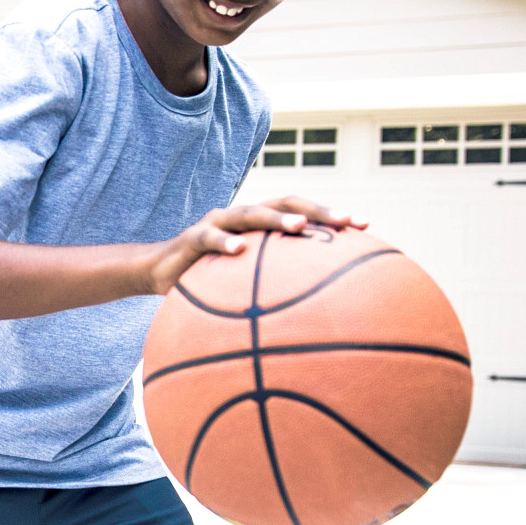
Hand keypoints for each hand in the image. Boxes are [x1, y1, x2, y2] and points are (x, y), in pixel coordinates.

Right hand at [141, 196, 363, 294]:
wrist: (158, 272)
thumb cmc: (210, 281)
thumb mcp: (245, 284)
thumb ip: (275, 289)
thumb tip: (319, 321)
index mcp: (262, 224)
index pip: (303, 211)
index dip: (332, 215)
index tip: (367, 225)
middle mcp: (244, 216)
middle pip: (286, 203)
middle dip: (317, 211)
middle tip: (346, 222)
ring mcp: (218, 222)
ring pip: (251, 213)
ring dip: (276, 219)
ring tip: (298, 227)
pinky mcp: (192, 237)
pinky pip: (209, 237)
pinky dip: (224, 242)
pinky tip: (239, 251)